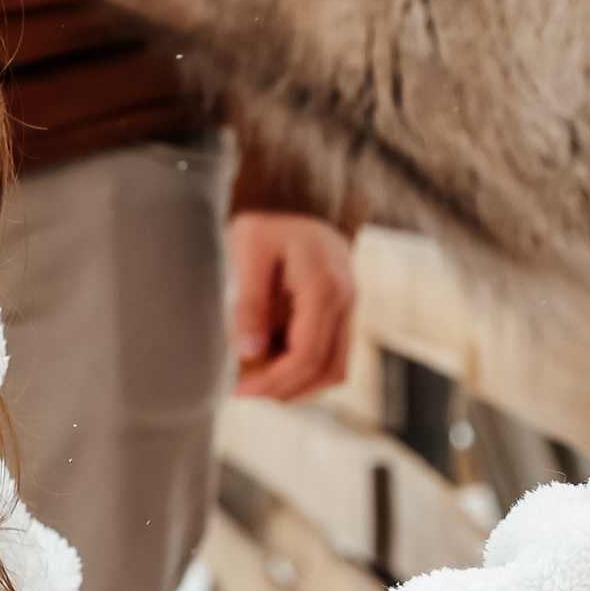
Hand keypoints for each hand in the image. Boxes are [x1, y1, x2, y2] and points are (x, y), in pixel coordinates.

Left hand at [230, 212, 356, 399]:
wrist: (299, 199)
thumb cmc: (269, 224)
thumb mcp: (249, 252)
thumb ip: (249, 304)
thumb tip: (248, 353)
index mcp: (324, 288)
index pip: (306, 355)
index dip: (273, 382)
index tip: (239, 391)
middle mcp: (345, 301)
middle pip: (326, 371)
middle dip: (284, 390)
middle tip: (244, 392)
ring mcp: (349, 308)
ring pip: (335, 371)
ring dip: (298, 386)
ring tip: (258, 383)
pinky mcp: (343, 313)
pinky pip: (333, 357)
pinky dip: (305, 371)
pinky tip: (273, 365)